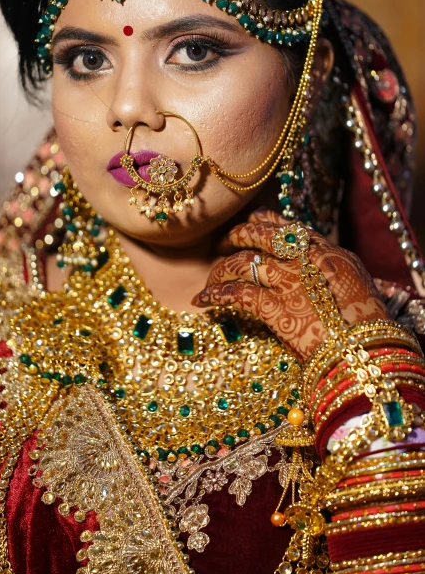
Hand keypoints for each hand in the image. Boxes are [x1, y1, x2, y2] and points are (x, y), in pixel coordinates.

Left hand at [192, 209, 389, 359]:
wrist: (369, 350)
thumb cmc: (368, 323)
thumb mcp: (356, 284)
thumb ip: (333, 270)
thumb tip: (322, 268)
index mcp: (325, 251)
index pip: (287, 227)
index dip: (263, 223)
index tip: (250, 223)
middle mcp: (303, 259)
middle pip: (259, 235)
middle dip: (236, 236)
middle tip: (223, 243)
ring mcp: (288, 281)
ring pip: (242, 263)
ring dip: (221, 270)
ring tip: (210, 278)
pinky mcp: (274, 307)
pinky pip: (236, 294)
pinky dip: (215, 295)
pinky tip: (203, 300)